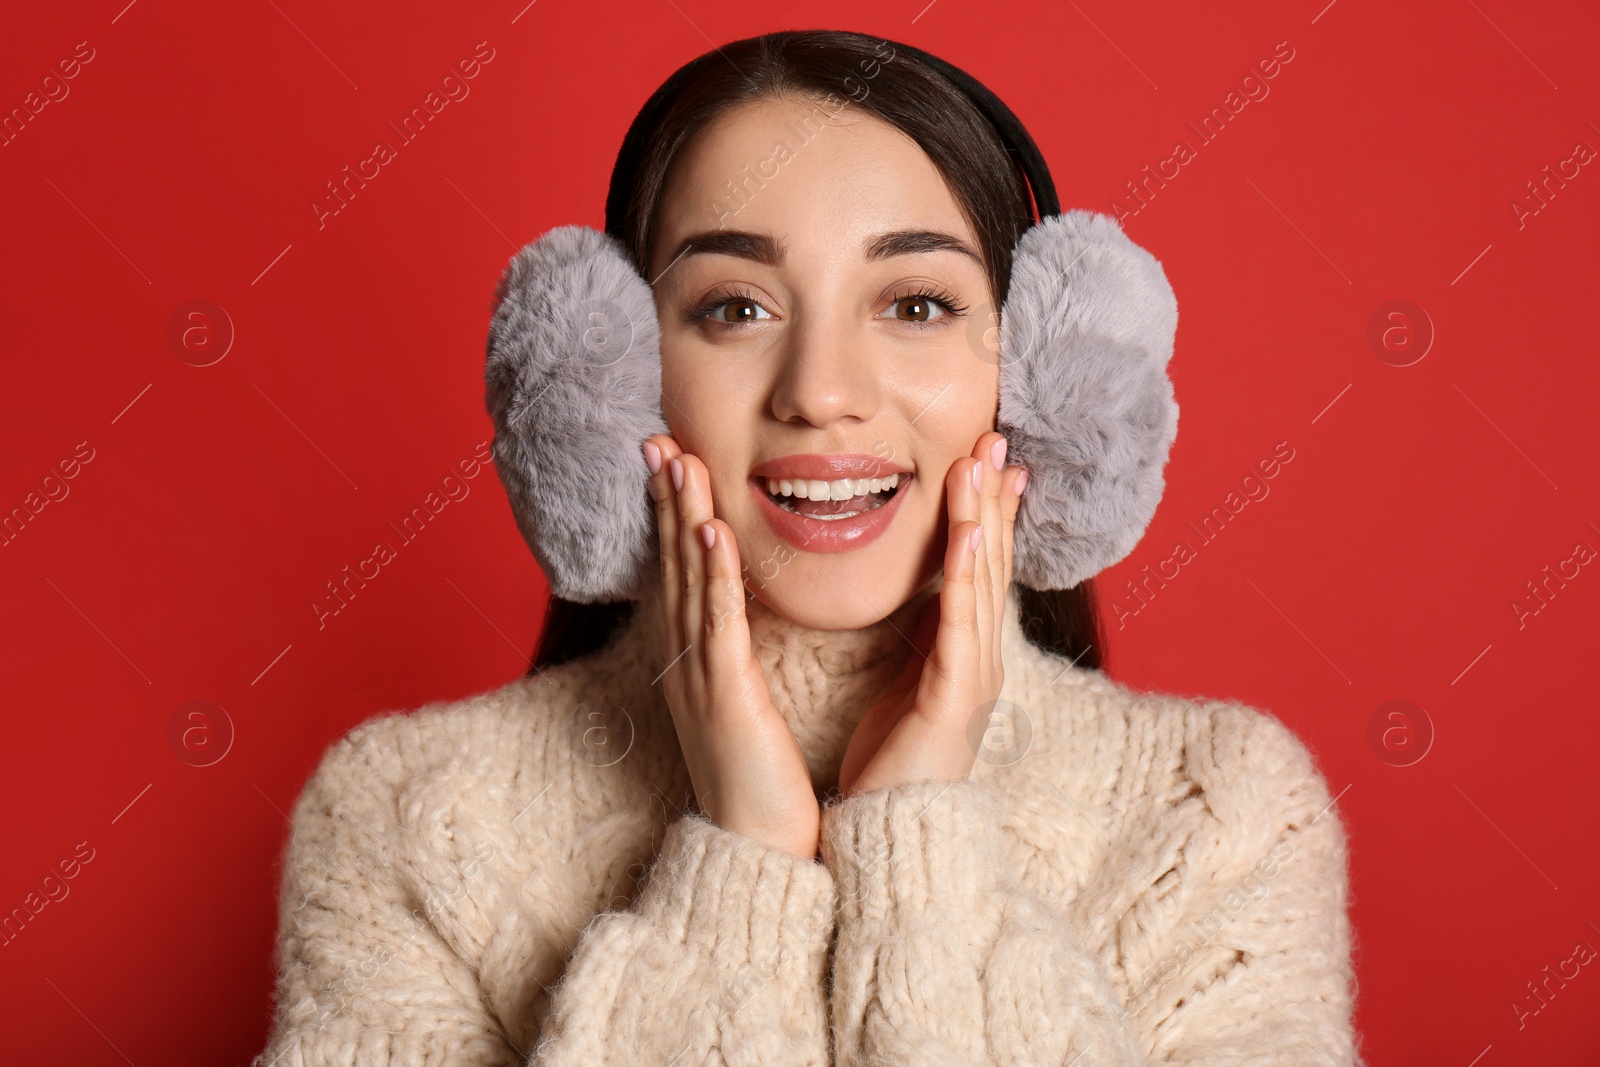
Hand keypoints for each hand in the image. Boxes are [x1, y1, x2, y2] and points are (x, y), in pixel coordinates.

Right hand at [642, 434, 821, 859]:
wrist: (755, 845)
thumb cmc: (757, 777)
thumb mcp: (740, 703)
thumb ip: (736, 655)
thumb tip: (739, 614)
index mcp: (696, 659)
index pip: (682, 572)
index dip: (673, 514)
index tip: (673, 459)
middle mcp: (687, 659)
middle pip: (674, 564)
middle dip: (666, 499)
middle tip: (659, 439)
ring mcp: (700, 675)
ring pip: (690, 581)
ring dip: (682, 518)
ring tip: (680, 462)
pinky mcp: (724, 694)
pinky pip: (718, 623)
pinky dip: (713, 574)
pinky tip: (709, 532)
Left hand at [836, 430, 1026, 797]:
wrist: (890, 830)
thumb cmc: (893, 760)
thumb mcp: (907, 680)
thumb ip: (920, 634)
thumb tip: (922, 588)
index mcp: (964, 651)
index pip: (979, 566)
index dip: (986, 511)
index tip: (984, 457)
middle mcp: (980, 656)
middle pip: (990, 562)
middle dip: (993, 499)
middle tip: (995, 439)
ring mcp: (974, 675)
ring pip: (982, 582)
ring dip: (984, 519)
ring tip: (984, 465)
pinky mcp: (954, 697)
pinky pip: (961, 625)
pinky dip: (966, 577)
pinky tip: (968, 536)